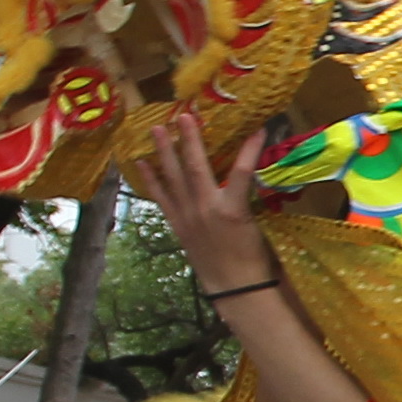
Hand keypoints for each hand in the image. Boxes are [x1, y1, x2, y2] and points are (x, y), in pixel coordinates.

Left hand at [134, 112, 277, 294]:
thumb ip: (248, 197)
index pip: (244, 171)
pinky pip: (162, 197)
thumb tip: (250, 174)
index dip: (250, 149)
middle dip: (189, 140)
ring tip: (156, 129)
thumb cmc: (252, 258)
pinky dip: (152, 180)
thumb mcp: (257, 224)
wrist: (234, 286)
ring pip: (174, 178)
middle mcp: (206, 209)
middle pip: (197, 167)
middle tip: (183, 115)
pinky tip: (143, 164)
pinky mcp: (178, 224)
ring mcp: (188, 216)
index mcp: (233, 210)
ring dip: (164, 152)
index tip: (258, 128)